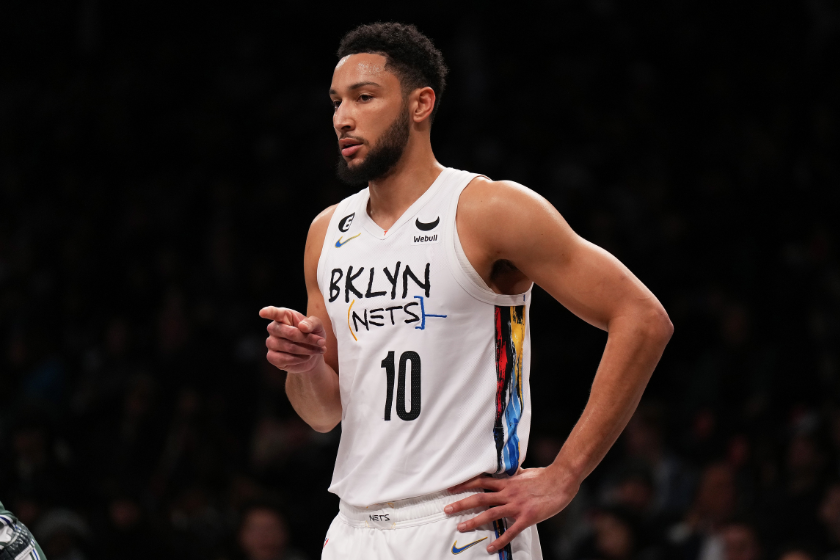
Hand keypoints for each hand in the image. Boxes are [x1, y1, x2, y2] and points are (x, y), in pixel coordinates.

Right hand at [259, 306, 326, 373]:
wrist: (313, 355)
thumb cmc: (313, 336)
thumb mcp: (318, 327)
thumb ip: (312, 323)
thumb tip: (302, 327)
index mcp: (284, 316)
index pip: (274, 313)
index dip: (269, 312)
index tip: (263, 313)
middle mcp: (274, 328)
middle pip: (289, 332)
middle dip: (308, 339)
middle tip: (322, 342)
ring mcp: (271, 342)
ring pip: (288, 347)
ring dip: (306, 350)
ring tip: (317, 351)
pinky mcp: (272, 356)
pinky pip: (283, 358)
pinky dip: (298, 359)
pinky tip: (305, 357)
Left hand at [443, 467, 578, 552]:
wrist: (561, 480)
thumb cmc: (545, 475)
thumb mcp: (526, 472)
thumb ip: (514, 474)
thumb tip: (509, 471)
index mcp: (507, 482)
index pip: (481, 482)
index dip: (465, 485)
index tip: (451, 489)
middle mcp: (508, 493)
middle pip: (479, 498)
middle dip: (461, 504)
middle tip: (446, 510)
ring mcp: (516, 506)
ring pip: (490, 514)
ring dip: (473, 521)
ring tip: (460, 527)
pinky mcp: (526, 517)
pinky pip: (510, 531)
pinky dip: (499, 540)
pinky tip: (490, 547)